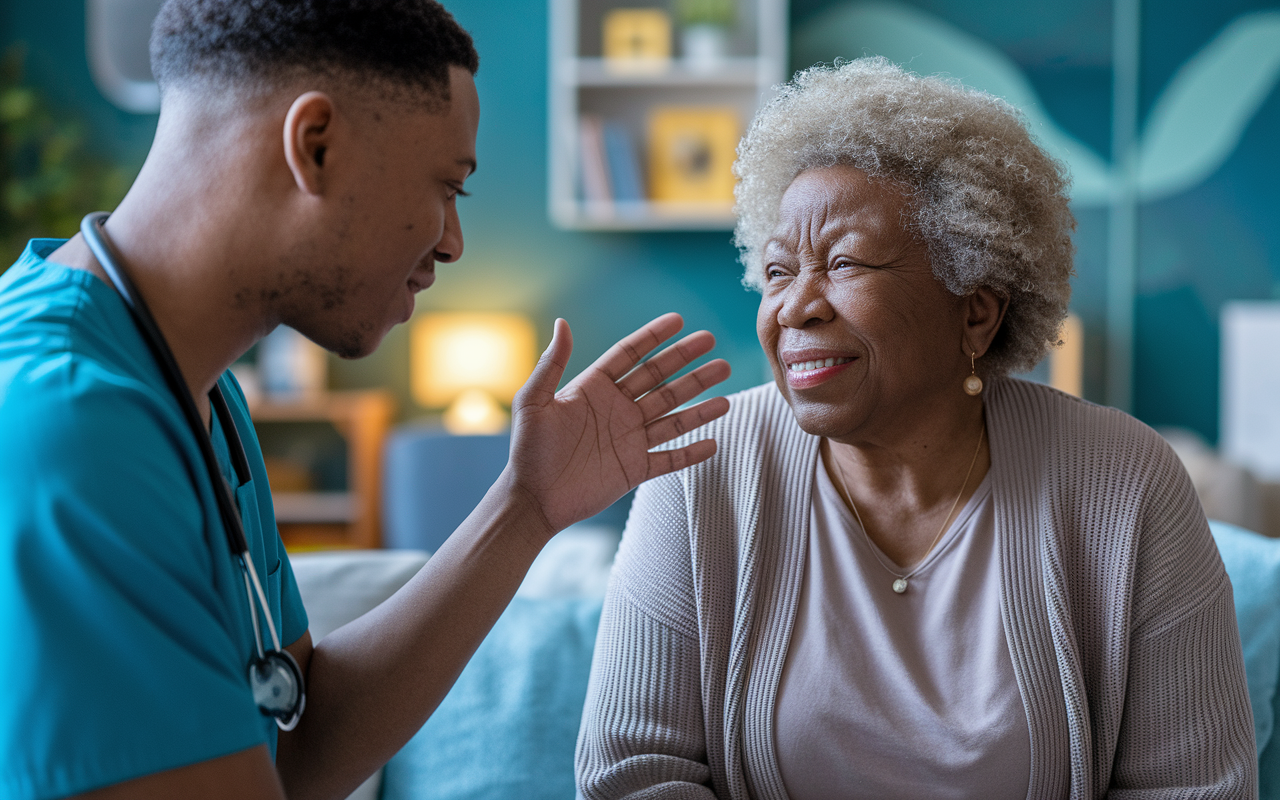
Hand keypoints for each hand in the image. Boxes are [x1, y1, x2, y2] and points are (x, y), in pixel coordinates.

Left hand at [506, 313, 730, 535]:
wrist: (532, 500)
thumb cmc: (528, 451)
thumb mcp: (533, 403)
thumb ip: (551, 364)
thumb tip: (562, 323)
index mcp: (593, 389)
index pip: (630, 356)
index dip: (653, 337)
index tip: (679, 320)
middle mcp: (616, 410)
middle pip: (659, 380)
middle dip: (687, 363)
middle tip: (714, 345)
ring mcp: (629, 439)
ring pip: (672, 415)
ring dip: (699, 401)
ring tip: (725, 386)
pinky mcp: (635, 469)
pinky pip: (670, 459)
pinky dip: (692, 452)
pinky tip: (714, 441)